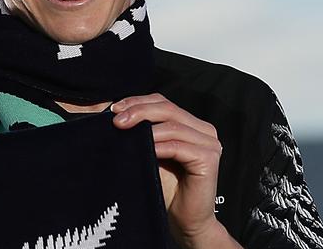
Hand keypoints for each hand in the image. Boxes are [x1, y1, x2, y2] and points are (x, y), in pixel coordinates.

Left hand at [111, 94, 228, 247]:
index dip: (137, 102)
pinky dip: (159, 146)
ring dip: (146, 129)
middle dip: (139, 111)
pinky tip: (146, 151)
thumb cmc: (165, 188)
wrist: (183, 221)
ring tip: (125, 134)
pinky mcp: (209, 158)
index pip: (162, 102)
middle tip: (117, 121)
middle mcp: (204, 130)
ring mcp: (209, 143)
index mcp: (191, 124)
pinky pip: (179, 146)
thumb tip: (115, 114)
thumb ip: (141, 133)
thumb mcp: (150, 153)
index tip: (113, 109)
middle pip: (167, 109)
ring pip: (173, 125)